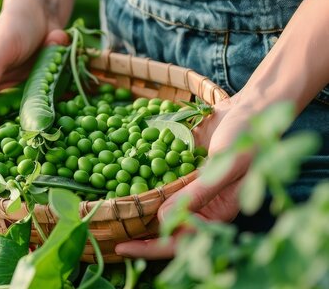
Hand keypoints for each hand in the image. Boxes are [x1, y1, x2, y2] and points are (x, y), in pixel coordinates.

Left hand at [115, 93, 253, 258]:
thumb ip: (197, 194)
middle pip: (164, 225)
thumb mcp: (224, 168)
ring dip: (136, 206)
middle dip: (137, 231)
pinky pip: (160, 177)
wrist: (251, 109)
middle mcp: (200, 203)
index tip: (121, 247)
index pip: (179, 241)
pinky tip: (120, 176)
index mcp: (215, 212)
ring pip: (158, 202)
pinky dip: (142, 179)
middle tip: (106, 232)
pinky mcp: (181, 165)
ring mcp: (189, 184)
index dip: (150, 248)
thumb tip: (161, 220)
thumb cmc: (247, 140)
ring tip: (108, 207)